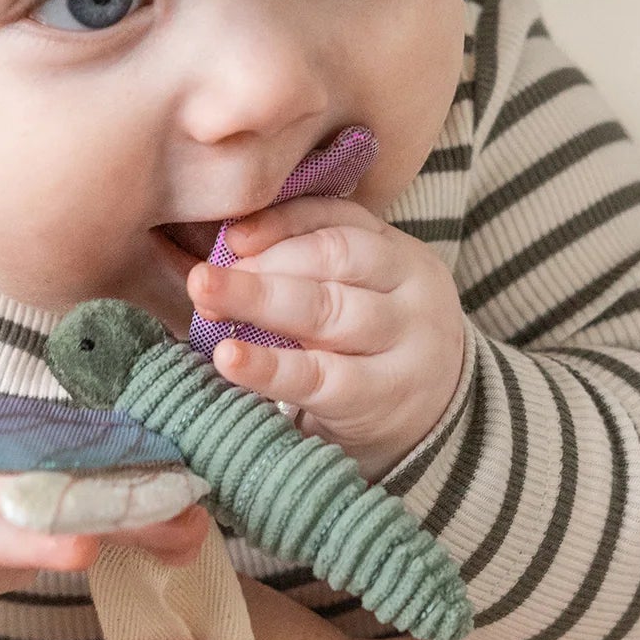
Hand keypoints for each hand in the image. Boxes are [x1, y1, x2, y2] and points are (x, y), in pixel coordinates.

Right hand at [0, 216, 210, 639]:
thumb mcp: (39, 511)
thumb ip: (117, 522)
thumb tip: (197, 529)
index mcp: (27, 463)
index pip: (95, 463)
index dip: (145, 480)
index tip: (198, 499)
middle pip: (52, 478)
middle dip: (107, 483)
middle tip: (173, 491)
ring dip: (34, 538)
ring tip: (81, 553)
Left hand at [185, 197, 466, 477]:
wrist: (436, 418)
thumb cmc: (375, 344)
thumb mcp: (363, 293)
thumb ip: (309, 264)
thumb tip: (229, 246)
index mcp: (399, 253)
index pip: (339, 221)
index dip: (282, 224)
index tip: (232, 238)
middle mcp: (411, 289)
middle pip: (334, 260)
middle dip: (263, 265)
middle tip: (203, 277)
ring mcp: (404, 343)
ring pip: (328, 312)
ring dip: (259, 303)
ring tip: (207, 304)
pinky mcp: (383, 396)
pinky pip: (321, 377)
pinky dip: (270, 367)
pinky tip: (230, 357)